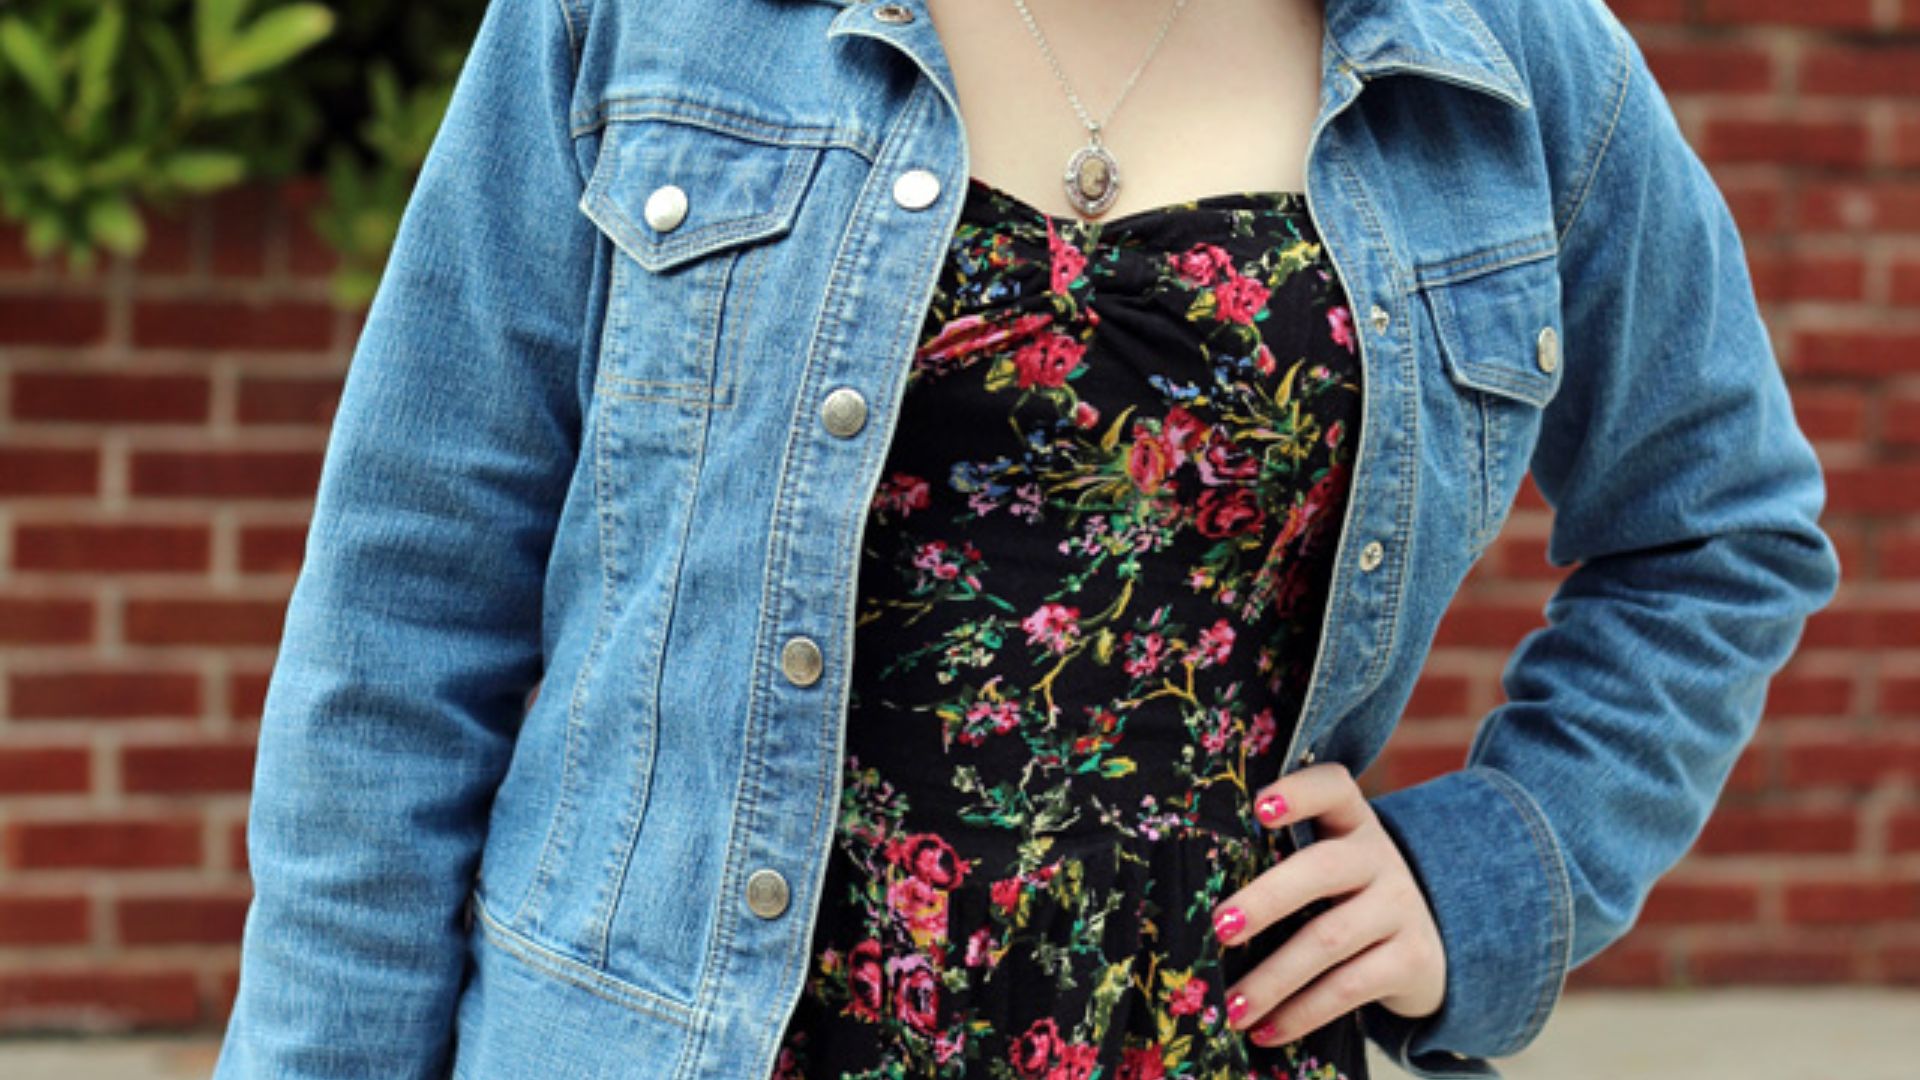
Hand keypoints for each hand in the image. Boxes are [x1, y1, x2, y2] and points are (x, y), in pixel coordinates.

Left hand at [1209, 762, 1447, 1046]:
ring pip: (1329, 939)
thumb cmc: (1345, 895)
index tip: (1259, 808)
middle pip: (1323, 869)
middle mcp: (1379, 857)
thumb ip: (1278, 859)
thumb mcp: (1325, 865)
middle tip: (1220, 928)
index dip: (1298, 792)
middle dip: (1267, 899)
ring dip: (1273, 978)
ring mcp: (1401, 907)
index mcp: (1351, 821)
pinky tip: (1267, 1029)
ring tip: (1231, 1006)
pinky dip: (1303, 1012)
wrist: (1425, 944)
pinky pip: (1350, 987)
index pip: (1332, 787)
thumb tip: (1187, 893)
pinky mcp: (1412, 960)